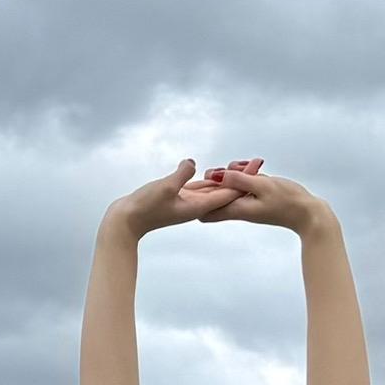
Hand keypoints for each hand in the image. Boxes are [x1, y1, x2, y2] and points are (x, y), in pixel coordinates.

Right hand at [107, 159, 256, 238]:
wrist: (126, 221)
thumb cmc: (143, 207)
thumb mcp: (163, 187)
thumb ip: (179, 175)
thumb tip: (192, 162)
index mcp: (197, 206)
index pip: (227, 193)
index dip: (243, 179)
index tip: (258, 168)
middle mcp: (196, 206)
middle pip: (225, 191)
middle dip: (241, 177)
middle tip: (258, 163)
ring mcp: (187, 203)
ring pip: (213, 189)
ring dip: (228, 178)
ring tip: (243, 166)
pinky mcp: (178, 198)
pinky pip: (199, 187)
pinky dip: (210, 179)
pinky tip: (216, 173)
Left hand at [178, 161, 321, 231]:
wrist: (309, 215)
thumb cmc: (288, 201)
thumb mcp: (262, 185)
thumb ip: (238, 179)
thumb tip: (216, 175)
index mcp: (236, 209)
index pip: (205, 211)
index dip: (199, 197)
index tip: (201, 181)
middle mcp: (239, 209)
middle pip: (215, 198)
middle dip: (217, 180)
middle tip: (229, 169)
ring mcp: (249, 205)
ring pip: (231, 189)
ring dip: (235, 175)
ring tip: (249, 165)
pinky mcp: (258, 200)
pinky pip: (245, 187)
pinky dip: (247, 176)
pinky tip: (257, 167)